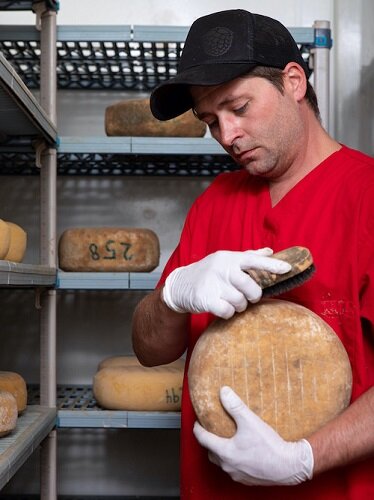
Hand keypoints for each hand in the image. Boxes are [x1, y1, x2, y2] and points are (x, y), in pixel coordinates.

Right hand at [162, 248, 290, 318]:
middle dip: (253, 295)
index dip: (271, 265)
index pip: (253, 260)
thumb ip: (248, 256)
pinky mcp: (206, 299)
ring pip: (239, 301)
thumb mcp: (225, 260)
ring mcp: (213, 284)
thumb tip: (270, 251)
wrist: (180, 285)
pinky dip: (228, 312)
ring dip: (239, 306)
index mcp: (229, 258)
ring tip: (231, 302)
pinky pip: (227, 311)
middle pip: (250, 286)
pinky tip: (222, 307)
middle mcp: (221, 269)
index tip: (287, 269)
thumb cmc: (208, 272)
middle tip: (248, 297)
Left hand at [193, 386, 313, 485]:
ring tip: (227, 439)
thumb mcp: (250, 421)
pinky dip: (233, 460)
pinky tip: (242, 451)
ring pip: (222, 462)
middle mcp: (228, 466)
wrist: (289, 466)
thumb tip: (223, 392)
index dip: (198, 429)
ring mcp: (238, 475)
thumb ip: (235, 406)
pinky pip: (234, 469)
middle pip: (211, 452)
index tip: (197, 422)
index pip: (203, 439)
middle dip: (209, 441)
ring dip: (221, 452)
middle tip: (212, 430)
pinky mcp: (248, 479)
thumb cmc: (269, 446)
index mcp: (225, 452)